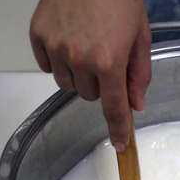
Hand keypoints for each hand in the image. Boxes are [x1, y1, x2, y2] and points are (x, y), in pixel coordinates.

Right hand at [30, 0, 151, 151]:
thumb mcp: (140, 35)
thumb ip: (138, 74)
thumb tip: (136, 104)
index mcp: (109, 61)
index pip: (113, 108)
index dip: (118, 130)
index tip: (119, 144)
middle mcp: (80, 58)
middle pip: (88, 96)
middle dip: (99, 84)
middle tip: (105, 57)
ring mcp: (56, 47)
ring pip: (66, 83)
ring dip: (77, 74)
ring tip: (86, 45)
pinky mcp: (39, 35)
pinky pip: (46, 65)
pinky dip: (57, 59)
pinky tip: (69, 39)